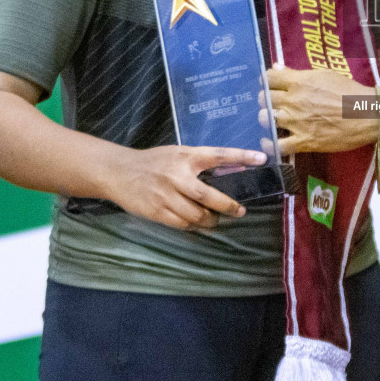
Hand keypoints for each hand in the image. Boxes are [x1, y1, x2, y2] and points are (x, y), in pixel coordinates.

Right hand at [99, 143, 265, 229]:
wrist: (118, 171)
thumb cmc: (154, 162)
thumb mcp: (177, 154)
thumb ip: (200, 162)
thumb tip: (232, 171)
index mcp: (186, 156)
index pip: (218, 154)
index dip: (241, 156)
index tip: (261, 159)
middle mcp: (177, 175)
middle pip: (209, 196)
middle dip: (228, 206)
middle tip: (239, 211)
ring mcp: (166, 195)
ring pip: (196, 215)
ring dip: (210, 220)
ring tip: (215, 219)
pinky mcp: (156, 211)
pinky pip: (182, 224)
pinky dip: (193, 226)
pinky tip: (197, 224)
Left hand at [266, 66, 377, 154]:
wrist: (367, 115)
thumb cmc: (349, 92)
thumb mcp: (325, 75)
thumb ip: (298, 72)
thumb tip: (277, 67)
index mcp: (299, 82)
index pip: (269, 77)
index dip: (268, 81)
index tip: (273, 85)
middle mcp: (294, 101)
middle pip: (265, 98)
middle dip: (267, 99)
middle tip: (275, 103)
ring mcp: (297, 122)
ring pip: (266, 119)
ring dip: (268, 119)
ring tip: (276, 120)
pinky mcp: (303, 141)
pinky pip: (277, 146)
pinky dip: (272, 144)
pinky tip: (273, 141)